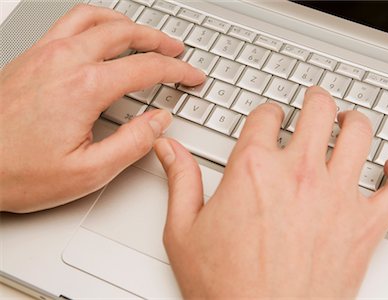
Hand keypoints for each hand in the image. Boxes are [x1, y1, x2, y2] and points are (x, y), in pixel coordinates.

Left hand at [0, 4, 204, 212]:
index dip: (177, 71)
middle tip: (176, 51)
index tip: (191, 76)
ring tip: (144, 35)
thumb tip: (159, 121)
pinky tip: (101, 36)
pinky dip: (96, 22)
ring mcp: (43, 54)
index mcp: (84, 88)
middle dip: (158, 40)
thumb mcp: (89, 172)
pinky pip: (69, 22)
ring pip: (95, 19)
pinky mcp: (29, 57)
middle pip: (124, 33)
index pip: (146, 67)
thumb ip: (133, 143)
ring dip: (127, 24)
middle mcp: (64, 61)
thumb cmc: (18, 172)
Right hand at [154, 86, 387, 297]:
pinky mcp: (364, 227)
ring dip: (354, 122)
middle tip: (314, 100)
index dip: (266, 113)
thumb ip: (180, 181)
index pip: (265, 117)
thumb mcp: (184, 231)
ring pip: (359, 135)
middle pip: (318, 111)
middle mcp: (298, 175)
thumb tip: (169, 148)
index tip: (268, 118)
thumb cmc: (225, 287)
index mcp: (253, 169)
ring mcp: (336, 198)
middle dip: (315, 100)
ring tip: (348, 122)